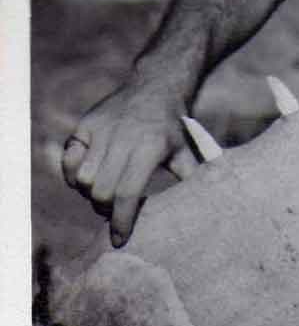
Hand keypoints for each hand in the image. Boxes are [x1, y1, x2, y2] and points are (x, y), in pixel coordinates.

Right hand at [61, 75, 199, 247]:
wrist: (156, 85)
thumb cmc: (172, 127)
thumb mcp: (185, 151)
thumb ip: (191, 180)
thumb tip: (202, 212)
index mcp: (149, 147)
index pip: (127, 193)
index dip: (121, 221)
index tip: (119, 240)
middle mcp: (122, 138)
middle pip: (101, 191)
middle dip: (106, 209)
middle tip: (116, 210)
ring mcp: (100, 130)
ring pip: (83, 179)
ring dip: (90, 194)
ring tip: (106, 192)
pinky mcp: (85, 125)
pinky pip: (69, 160)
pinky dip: (73, 176)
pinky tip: (88, 178)